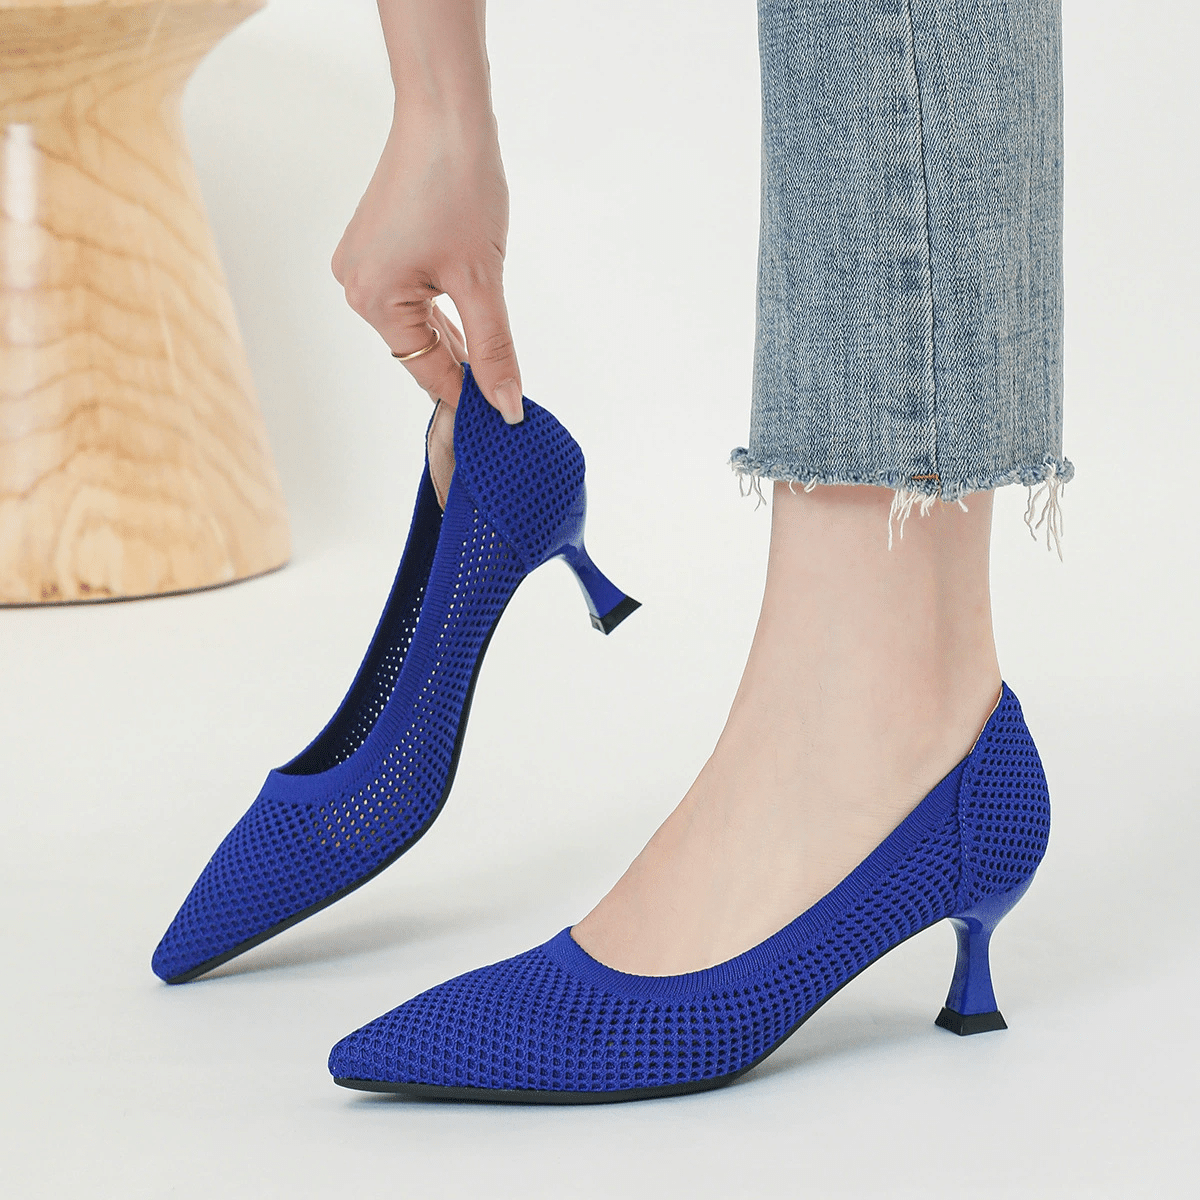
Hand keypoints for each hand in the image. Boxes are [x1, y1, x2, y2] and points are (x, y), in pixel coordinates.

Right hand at [331, 115, 522, 422]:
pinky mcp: (377, 246)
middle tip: (506, 392)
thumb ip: (494, 349)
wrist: (445, 113)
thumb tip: (505, 403)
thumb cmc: (458, 185)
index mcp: (373, 299)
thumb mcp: (482, 282)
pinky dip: (442, 308)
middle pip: (419, 348)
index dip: (468, 395)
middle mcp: (357, 285)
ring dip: (455, 335)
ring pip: (417, 323)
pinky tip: (470, 317)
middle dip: (462, 364)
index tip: (502, 416)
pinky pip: (411, 296)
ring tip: (493, 355)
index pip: (427, 369)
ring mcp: (363, 264)